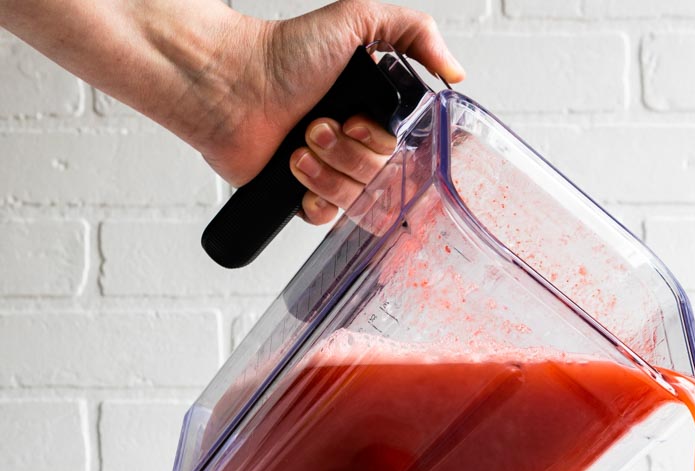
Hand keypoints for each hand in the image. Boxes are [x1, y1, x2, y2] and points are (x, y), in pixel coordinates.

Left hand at [201, 4, 463, 226]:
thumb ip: (413, 31)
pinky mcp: (301, 194)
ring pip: (356, 199)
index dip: (380, 140)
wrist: (231, 86)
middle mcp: (352, 138)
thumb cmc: (282, 53)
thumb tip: (454, 70)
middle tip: (317, 125)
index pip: (402, 147)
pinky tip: (295, 171)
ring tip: (300, 143)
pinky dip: (315, 198)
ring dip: (328, 171)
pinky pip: (329, 218)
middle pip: (381, 176)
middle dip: (348, 153)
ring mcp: (327, 168)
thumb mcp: (356, 20)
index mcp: (370, 106)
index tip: (355, 120)